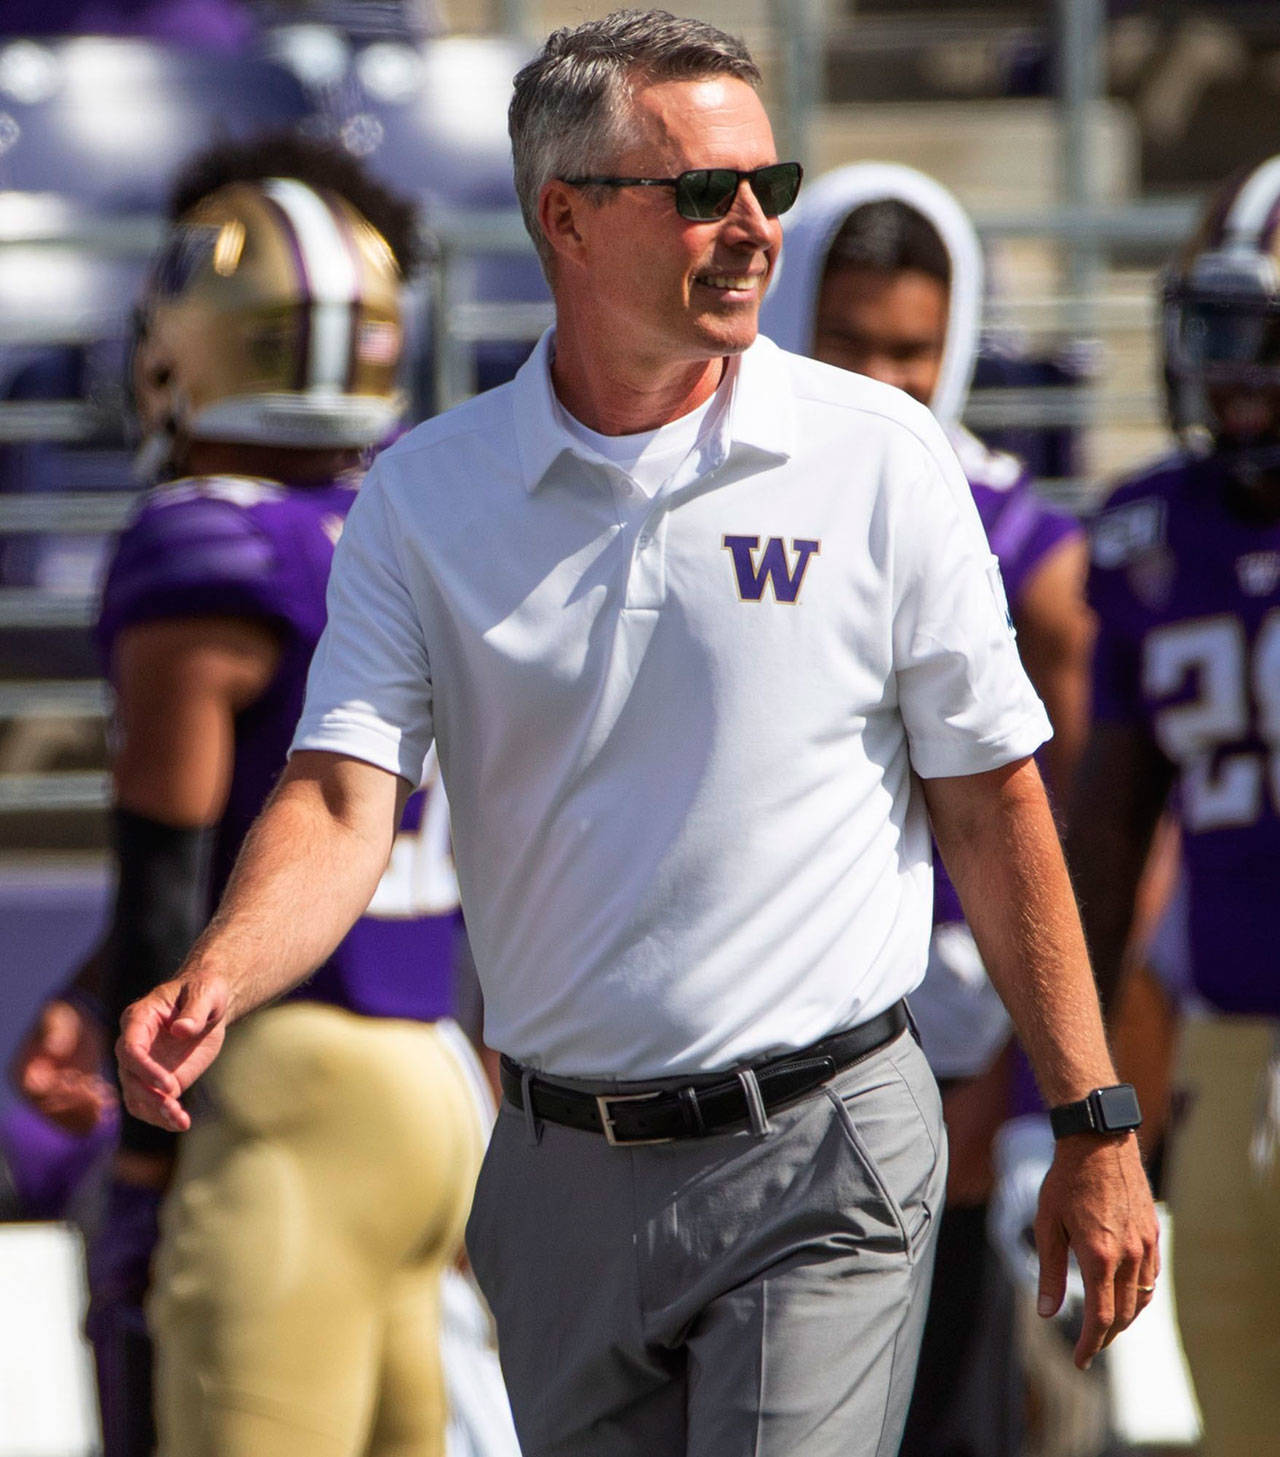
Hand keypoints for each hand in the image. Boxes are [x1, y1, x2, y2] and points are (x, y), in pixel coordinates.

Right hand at [11, 998, 116, 1134]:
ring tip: (105, 1099)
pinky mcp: (68, 1101)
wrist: (76, 1023)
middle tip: (99, 1097)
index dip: (60, 1092)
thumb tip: (52, 1049)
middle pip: (52, 1111)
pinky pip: (78, 1116)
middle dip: (76, 1106)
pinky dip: (93, 1113)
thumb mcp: (57, 1020)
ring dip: (86, 1114)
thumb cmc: (63, 1018)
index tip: (82, 1082)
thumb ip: (54, 1033)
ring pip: (66, 1119)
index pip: (38, 1093)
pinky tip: (109, 1100)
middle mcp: (34, 1090)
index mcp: (23, 1072)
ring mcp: (51, 1099)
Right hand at [116, 973, 230, 1131]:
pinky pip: (149, 1104)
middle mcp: (133, 1044)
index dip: (146, 1070)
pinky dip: (162, 1117)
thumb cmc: (205, 991)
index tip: (170, 1086)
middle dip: (149, 1097)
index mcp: (138, 1019)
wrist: (209, 1004)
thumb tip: (181, 1030)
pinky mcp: (155, 1080)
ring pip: (135, 1096)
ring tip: (181, 1122)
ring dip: (154, 1113)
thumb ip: (194, 1011)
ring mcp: (141, 1065)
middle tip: (175, 1110)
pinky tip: (181, 1123)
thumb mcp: (205, 994)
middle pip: (129, 1077)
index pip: (130, 1049)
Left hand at [1035, 1130, 1160, 1369]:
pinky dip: (1139, 1293)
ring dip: (1125, 1317)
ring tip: (1105, 1326)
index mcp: (1099, 1257)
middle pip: (1124, 1314)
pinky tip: (1125, 1293)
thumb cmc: (1065, 1181)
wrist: (1098, 1142)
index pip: (1101, 1317)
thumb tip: (1046, 1312)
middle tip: (1089, 1347)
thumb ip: (1048, 1271)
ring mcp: (1146, 1244)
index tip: (1079, 1360)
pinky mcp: (1153, 1232)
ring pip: (1142, 1298)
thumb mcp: (1047, 1224)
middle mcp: (1128, 1256)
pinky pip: (1151, 1276)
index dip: (1090, 1344)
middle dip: (1106, 1336)